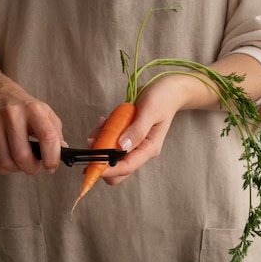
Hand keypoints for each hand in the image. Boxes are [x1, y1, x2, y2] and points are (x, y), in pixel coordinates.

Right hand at [0, 80, 64, 174]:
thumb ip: (56, 134)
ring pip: (6, 161)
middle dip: (31, 168)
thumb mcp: (47, 114)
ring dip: (17, 169)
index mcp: (33, 109)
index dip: (52, 157)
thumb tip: (61, 152)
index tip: (51, 167)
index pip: (47, 137)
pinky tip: (10, 162)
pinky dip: (3, 169)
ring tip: (22, 163)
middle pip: (22, 155)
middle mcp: (12, 115)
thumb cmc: (26, 109)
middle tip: (34, 166)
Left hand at [92, 73, 211, 185]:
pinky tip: (104, 120)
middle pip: (117, 171)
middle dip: (100, 161)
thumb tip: (122, 147)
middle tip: (92, 141)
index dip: (107, 169)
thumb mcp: (150, 110)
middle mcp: (140, 151)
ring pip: (110, 157)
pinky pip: (109, 143)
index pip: (126, 167)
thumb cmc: (163, 98)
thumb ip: (137, 129)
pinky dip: (102, 134)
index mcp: (149, 149)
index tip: (92, 165)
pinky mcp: (126, 138)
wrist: (169, 90)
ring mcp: (133, 145)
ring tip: (101, 124)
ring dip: (99, 144)